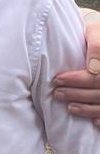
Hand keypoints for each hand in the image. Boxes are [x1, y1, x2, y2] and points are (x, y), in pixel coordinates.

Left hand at [52, 10, 99, 125]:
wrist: (98, 36)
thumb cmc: (93, 33)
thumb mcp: (94, 31)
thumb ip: (95, 46)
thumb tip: (93, 68)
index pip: (95, 77)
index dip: (76, 81)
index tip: (57, 79)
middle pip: (99, 92)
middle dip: (77, 95)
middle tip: (57, 94)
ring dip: (87, 109)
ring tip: (69, 108)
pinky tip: (93, 121)